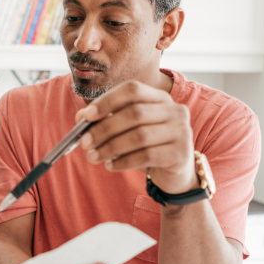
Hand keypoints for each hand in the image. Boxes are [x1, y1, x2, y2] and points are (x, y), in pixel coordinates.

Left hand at [76, 80, 196, 194]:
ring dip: (111, 147)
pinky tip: (110, 166)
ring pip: (140, 136)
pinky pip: (147, 156)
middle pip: (135, 113)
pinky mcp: (181, 154)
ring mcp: (182, 131)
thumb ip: (106, 120)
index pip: (132, 90)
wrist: (175, 174)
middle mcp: (175, 110)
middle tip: (84, 142)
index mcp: (160, 97)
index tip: (85, 116)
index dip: (107, 101)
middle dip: (104, 128)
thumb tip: (81, 117)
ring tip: (93, 157)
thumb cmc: (147, 147)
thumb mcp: (126, 131)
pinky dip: (123, 161)